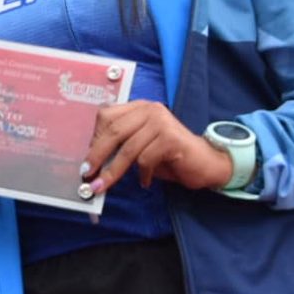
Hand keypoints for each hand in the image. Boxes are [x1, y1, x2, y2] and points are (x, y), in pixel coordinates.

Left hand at [81, 101, 231, 194]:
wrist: (206, 163)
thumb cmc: (170, 157)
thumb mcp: (141, 146)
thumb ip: (120, 145)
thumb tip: (92, 161)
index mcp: (139, 107)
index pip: (107, 116)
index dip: (94, 139)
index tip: (86, 160)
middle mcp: (150, 109)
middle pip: (114, 131)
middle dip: (96, 155)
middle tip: (87, 175)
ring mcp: (161, 122)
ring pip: (128, 148)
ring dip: (113, 171)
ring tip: (104, 186)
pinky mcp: (171, 138)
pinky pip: (145, 159)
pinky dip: (141, 174)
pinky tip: (145, 181)